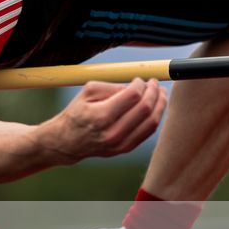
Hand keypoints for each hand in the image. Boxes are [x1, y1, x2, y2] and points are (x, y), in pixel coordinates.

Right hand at [43, 79, 166, 161]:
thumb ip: (113, 87)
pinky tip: (155, 107)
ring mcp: (120, 144)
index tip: (140, 79)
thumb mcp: (88, 92)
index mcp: (101, 116)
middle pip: (145, 109)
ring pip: (151, 122)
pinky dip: (155, 117)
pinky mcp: (125, 149)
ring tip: (160, 93)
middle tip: (154, 83)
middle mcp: (112, 133)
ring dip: (159, 104)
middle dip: (154, 92)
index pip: (133, 96)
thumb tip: (137, 86)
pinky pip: (148, 132)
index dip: (141, 84)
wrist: (68, 141)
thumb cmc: (77, 113)